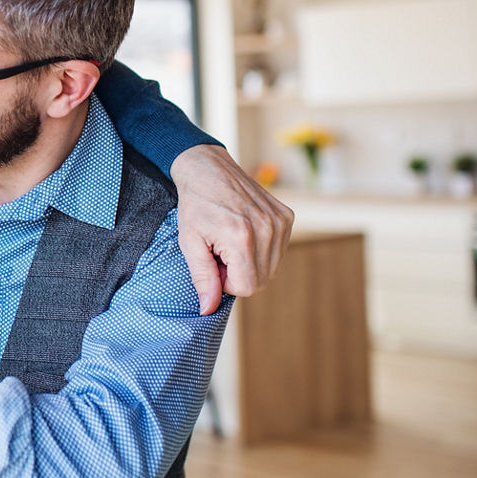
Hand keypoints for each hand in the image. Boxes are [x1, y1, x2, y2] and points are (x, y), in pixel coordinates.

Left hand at [171, 145, 293, 313]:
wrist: (207, 168)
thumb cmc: (195, 205)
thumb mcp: (189, 243)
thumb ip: (203, 278)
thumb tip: (208, 309)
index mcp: (242, 238)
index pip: (247, 287)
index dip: (226, 283)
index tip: (214, 263)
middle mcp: (267, 229)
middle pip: (261, 280)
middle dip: (239, 274)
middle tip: (220, 252)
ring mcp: (280, 221)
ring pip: (271, 267)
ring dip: (250, 263)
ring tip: (230, 241)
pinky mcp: (287, 216)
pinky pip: (278, 251)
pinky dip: (261, 249)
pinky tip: (244, 232)